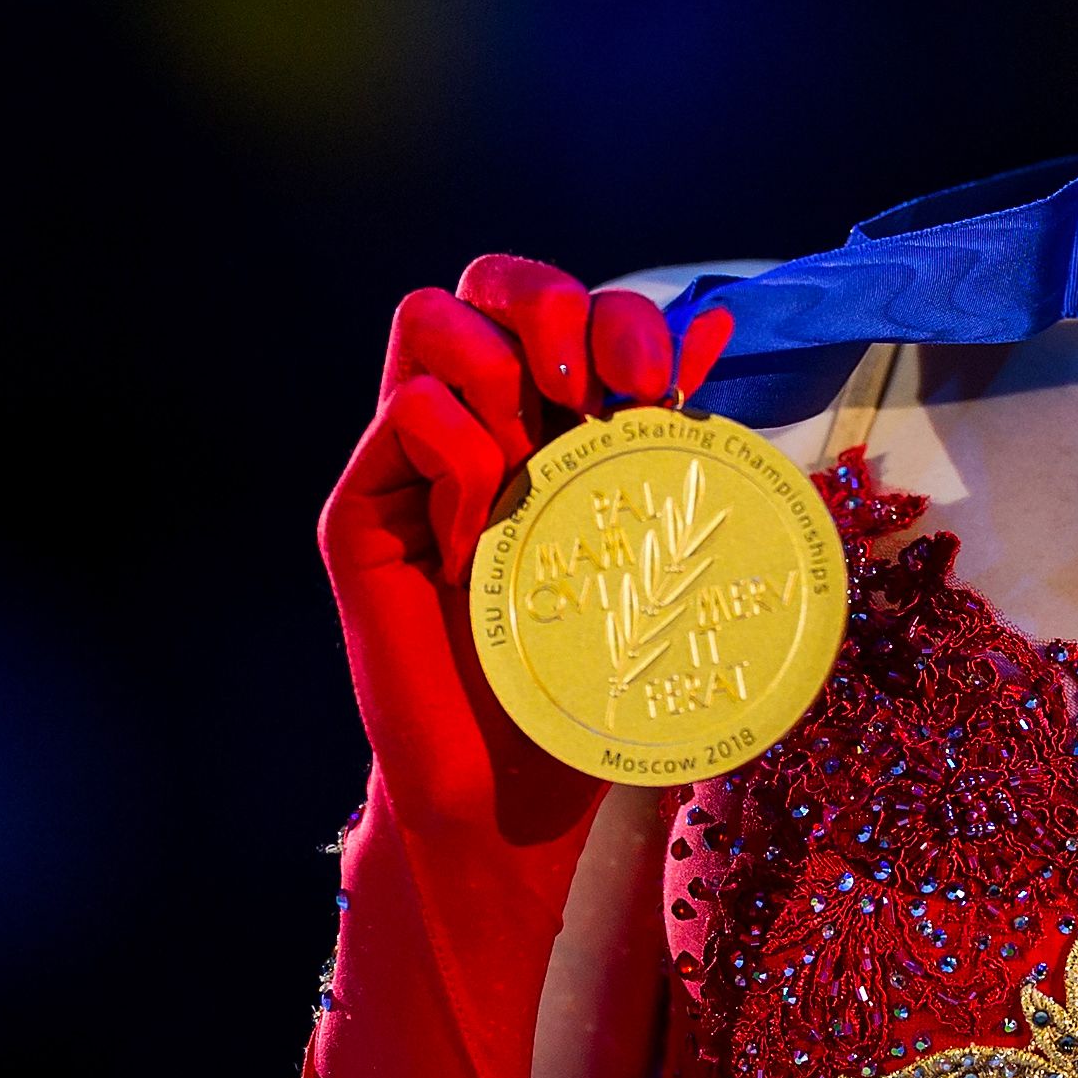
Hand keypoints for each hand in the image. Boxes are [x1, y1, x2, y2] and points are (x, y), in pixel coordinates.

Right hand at [301, 259, 735, 1077]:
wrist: (525, 798)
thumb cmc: (604, 675)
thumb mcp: (668, 549)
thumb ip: (681, 441)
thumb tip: (714, 327)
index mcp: (555, 423)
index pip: (566, 305)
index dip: (617, 314)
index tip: (665, 382)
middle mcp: (478, 424)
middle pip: (486, 279)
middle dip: (552, 299)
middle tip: (601, 384)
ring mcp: (411, 464)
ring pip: (427, 319)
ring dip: (499, 362)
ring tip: (539, 454)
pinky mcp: (362, 514)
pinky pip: (403, 415)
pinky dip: (459, 450)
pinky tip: (485, 531)